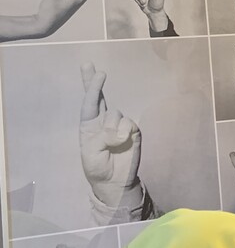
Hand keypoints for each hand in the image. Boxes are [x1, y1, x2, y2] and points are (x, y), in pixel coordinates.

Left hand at [79, 63, 141, 204]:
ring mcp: (119, 125)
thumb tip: (119, 129)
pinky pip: (129, 124)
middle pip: (100, 97)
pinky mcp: (133, 131)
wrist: (115, 183)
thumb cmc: (98, 168)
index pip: (89, 103)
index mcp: (89, 126)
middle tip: (88, 65)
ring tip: (113, 144)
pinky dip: (125, 132)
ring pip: (116, 114)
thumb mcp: (91, 154)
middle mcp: (103, 122)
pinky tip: (124, 142)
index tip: (94, 71)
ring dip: (113, 128)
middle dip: (93, 80)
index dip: (91, 87)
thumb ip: (102, 137)